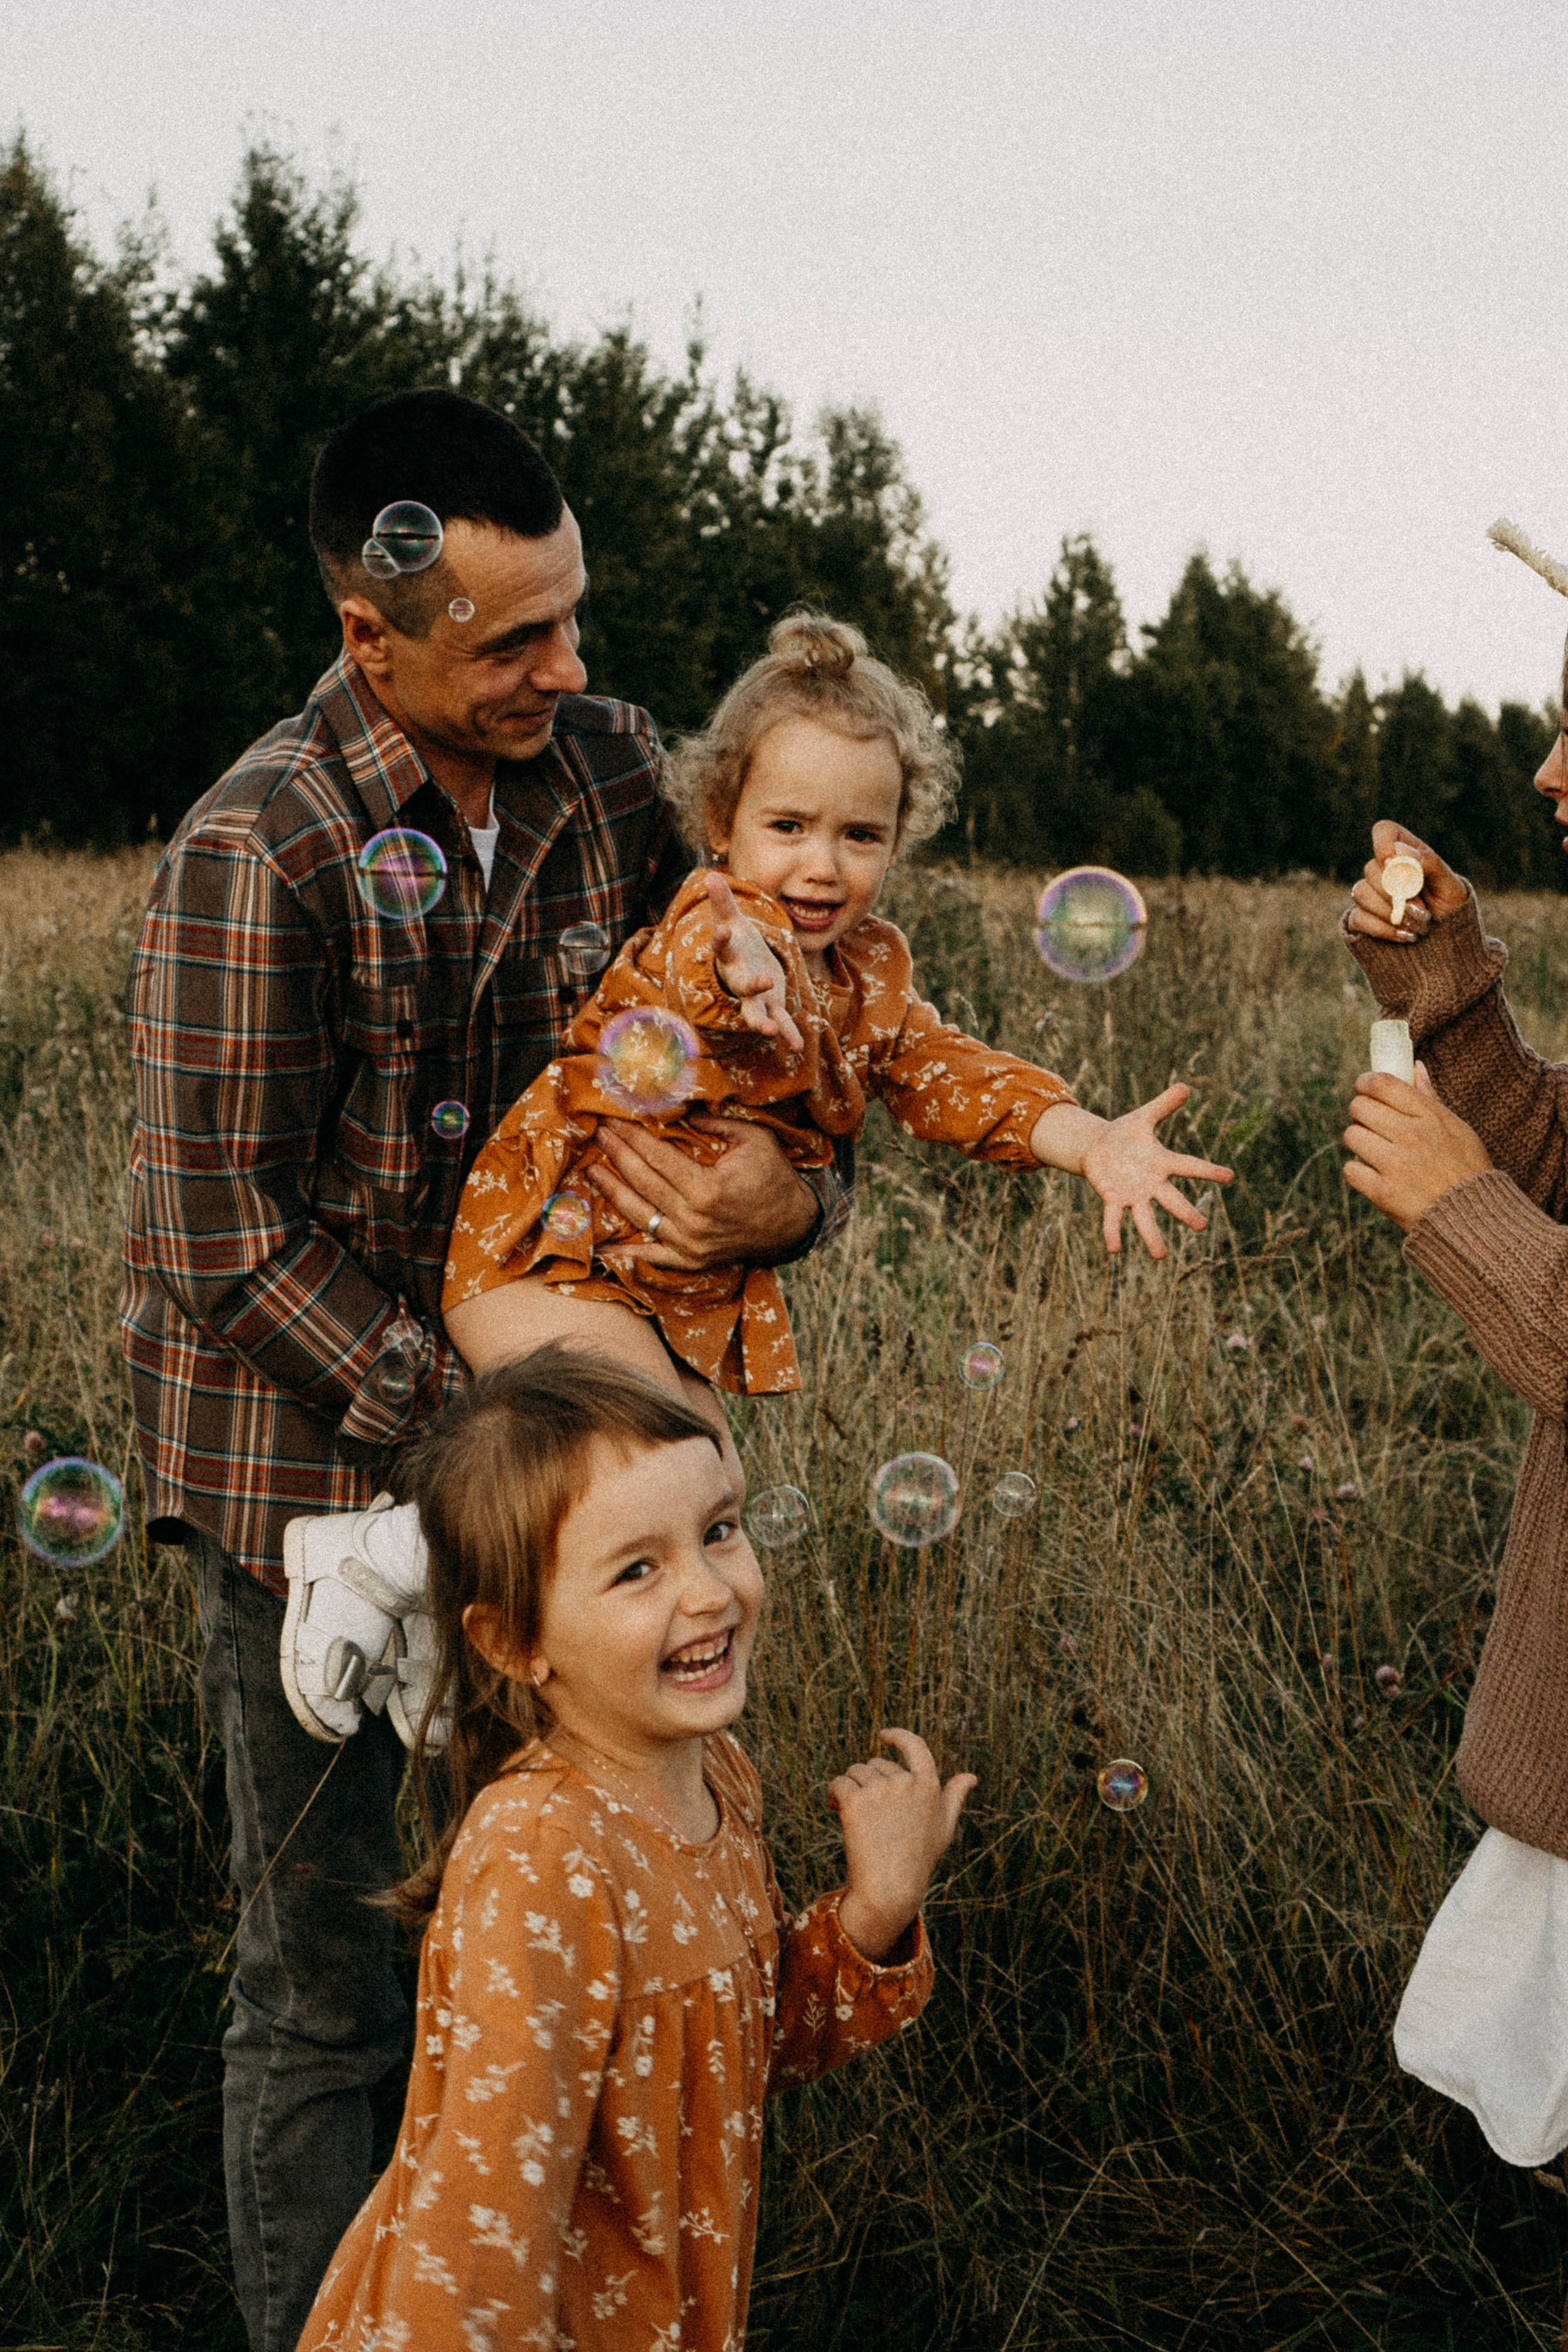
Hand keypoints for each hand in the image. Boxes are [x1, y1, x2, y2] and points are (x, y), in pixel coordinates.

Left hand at [591, 1113, 817, 1270]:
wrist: (792, 1224)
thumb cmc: (774, 1176)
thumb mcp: (754, 1140)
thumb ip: (716, 1123)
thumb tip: (679, 1110)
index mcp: (708, 1188)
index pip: (657, 1157)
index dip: (632, 1137)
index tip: (612, 1120)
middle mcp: (694, 1219)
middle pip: (643, 1181)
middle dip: (617, 1155)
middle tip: (598, 1135)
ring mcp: (690, 1243)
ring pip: (639, 1214)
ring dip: (611, 1192)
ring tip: (592, 1171)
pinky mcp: (690, 1260)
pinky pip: (651, 1257)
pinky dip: (625, 1254)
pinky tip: (599, 1249)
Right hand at [706, 873, 804, 1052]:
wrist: (743, 967)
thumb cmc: (736, 942)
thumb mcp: (729, 919)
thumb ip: (721, 901)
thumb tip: (711, 875)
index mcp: (730, 956)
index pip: (722, 947)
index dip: (721, 940)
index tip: (722, 931)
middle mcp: (740, 979)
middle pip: (742, 984)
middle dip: (752, 985)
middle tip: (764, 981)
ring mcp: (755, 996)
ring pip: (755, 1011)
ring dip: (761, 1020)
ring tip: (768, 1031)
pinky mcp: (771, 1006)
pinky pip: (780, 1021)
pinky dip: (789, 1034)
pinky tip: (797, 1047)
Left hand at [830, 1730, 975, 1961]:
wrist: (891, 1887)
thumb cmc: (918, 1858)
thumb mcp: (942, 1827)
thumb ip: (955, 1797)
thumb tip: (971, 1777)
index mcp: (928, 1785)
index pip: (916, 1746)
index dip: (899, 1737)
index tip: (884, 1735)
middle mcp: (905, 1783)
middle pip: (876, 1764)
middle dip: (868, 1781)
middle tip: (868, 1811)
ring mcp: (880, 1790)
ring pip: (855, 1772)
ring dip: (850, 1788)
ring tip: (853, 1814)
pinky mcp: (856, 1801)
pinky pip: (839, 1783)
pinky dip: (833, 1794)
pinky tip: (834, 1809)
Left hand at [1034, 1085, 1233, 1258]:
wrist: (1099, 1148)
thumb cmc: (1126, 1134)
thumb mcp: (1143, 1116)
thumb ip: (1164, 1105)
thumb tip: (1186, 1087)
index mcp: (1162, 1162)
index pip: (1190, 1166)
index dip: (1208, 1171)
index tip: (1229, 1176)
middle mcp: (1152, 1183)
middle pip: (1171, 1199)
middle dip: (1185, 1212)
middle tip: (1201, 1226)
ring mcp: (1133, 1195)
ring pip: (1145, 1217)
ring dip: (1152, 1236)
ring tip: (1160, 1257)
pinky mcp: (1113, 1199)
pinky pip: (1114, 1219)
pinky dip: (1113, 1232)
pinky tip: (1114, 1250)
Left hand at [1343, 1063, 1491, 1230]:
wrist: (1473, 1219)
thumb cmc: (1467, 1170)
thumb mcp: (1458, 1129)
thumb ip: (1430, 1099)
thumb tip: (1415, 1067)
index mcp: (1429, 1116)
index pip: (1382, 1084)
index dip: (1365, 1083)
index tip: (1364, 1088)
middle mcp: (1411, 1136)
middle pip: (1359, 1107)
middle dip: (1361, 1113)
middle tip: (1372, 1124)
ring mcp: (1395, 1164)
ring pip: (1351, 1136)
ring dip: (1359, 1142)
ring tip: (1376, 1151)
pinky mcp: (1382, 1192)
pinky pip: (1350, 1169)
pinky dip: (1359, 1172)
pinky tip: (1375, 1175)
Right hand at [1346, 821, 1468, 944]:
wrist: (1445, 939)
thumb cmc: (1450, 907)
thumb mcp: (1450, 886)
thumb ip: (1430, 864)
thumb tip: (1401, 852)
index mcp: (1406, 853)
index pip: (1384, 831)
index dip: (1382, 844)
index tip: (1392, 864)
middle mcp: (1384, 870)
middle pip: (1371, 868)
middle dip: (1395, 892)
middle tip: (1422, 910)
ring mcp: (1370, 893)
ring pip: (1361, 893)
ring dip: (1391, 913)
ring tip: (1418, 926)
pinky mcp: (1362, 917)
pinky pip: (1358, 918)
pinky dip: (1383, 929)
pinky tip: (1404, 936)